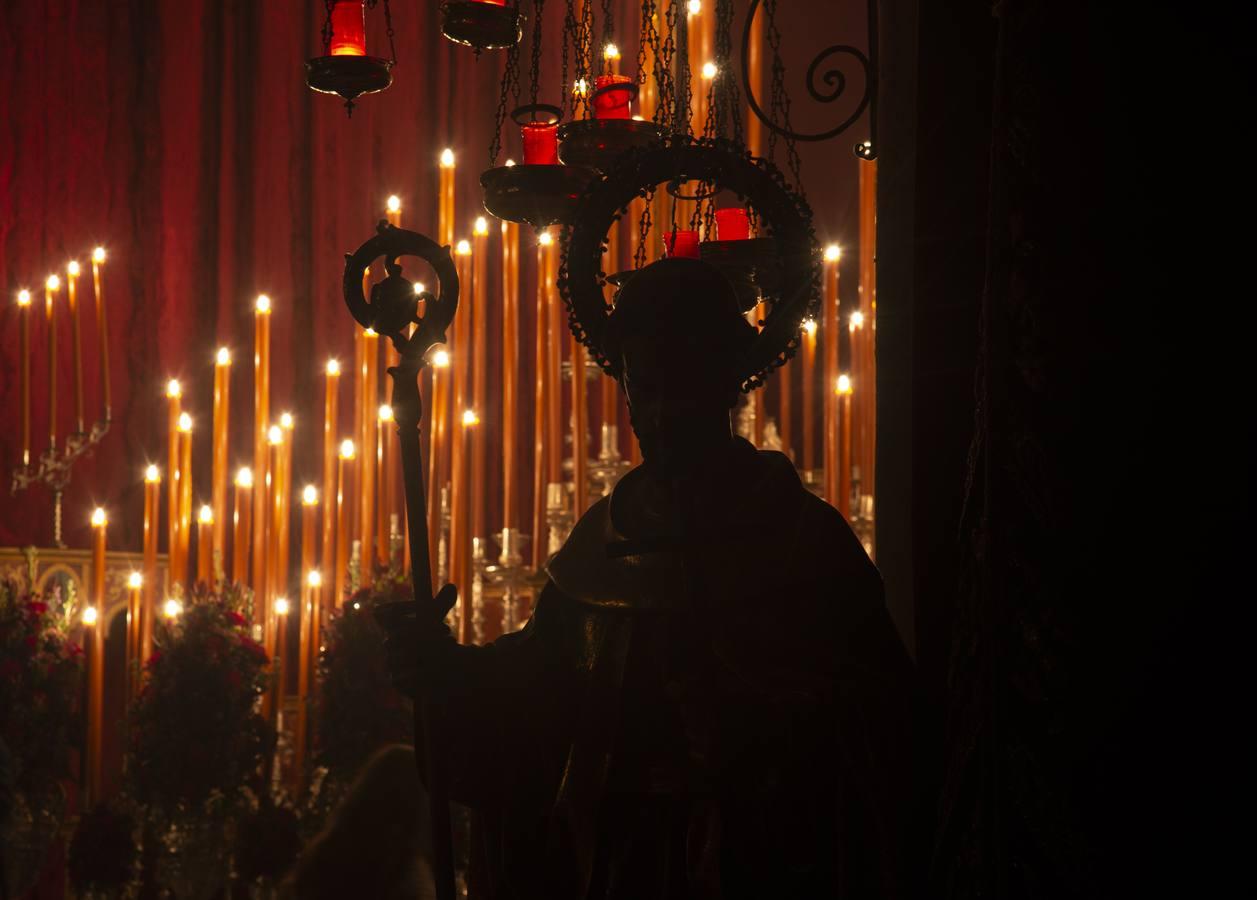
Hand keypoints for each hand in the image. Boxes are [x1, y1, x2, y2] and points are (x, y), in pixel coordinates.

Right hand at [374, 584, 458, 699]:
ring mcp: (390, 663)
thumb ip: (440, 606)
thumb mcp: (436, 623)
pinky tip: (443, 664)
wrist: (432, 676)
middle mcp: (388, 644)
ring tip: (451, 644)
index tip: (428, 605)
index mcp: (392, 628)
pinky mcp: (397, 681)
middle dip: (423, 628)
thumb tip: (451, 587)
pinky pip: (406, 675)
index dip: (403, 607)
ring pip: (403, 653)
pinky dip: (426, 668)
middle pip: (397, 633)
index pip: (384, 613)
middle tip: (447, 628)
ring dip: (430, 647)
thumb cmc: (431, 642)